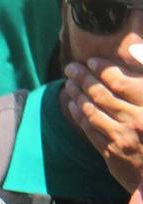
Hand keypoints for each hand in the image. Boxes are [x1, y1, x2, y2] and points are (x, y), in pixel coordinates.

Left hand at [65, 53, 142, 196]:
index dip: (104, 70)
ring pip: (92, 112)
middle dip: (83, 79)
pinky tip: (72, 104)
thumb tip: (132, 48)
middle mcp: (137, 120)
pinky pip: (90, 130)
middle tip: (71, 67)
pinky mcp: (113, 153)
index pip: (121, 83)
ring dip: (77, 95)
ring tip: (69, 82)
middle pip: (102, 95)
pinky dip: (79, 115)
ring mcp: (123, 138)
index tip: (92, 61)